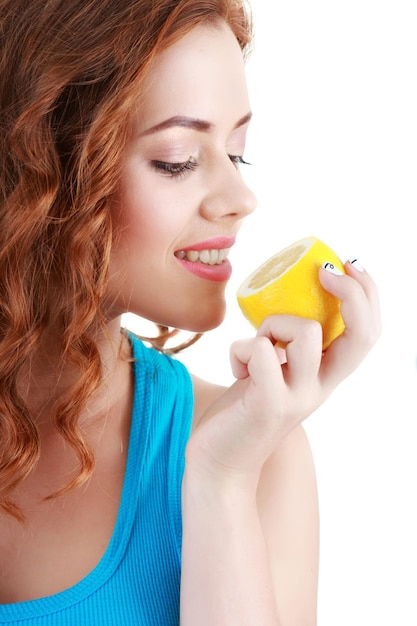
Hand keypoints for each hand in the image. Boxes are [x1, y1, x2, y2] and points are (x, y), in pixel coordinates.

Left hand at [186, 259, 380, 482]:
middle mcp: (321, 388)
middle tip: (323, 271)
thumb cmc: (244, 408)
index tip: (346, 263)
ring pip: (303, 330)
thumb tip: (284, 300)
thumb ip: (287, 347)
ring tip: (256, 347)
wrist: (221, 462)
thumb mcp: (276, 372)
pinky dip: (239, 349)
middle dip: (350, 291)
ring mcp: (298, 398)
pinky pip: (259, 349)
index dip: (367, 294)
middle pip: (360, 333)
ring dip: (272, 324)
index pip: (368, 334)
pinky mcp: (269, 404)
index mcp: (326, 377)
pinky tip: (237, 372)